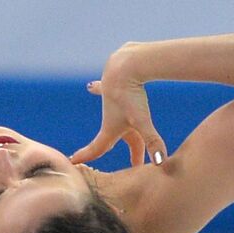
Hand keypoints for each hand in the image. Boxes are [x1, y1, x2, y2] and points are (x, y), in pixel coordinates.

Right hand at [71, 47, 167, 166]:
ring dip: (105, 118)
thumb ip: (152, 141)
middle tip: (123, 161)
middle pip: (113, 137)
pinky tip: (91, 86)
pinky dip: (98, 89)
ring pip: (108, 112)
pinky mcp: (113, 84)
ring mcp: (108, 101)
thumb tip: (160, 163)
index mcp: (110, 129)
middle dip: (115, 148)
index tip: (73, 164)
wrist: (123, 67)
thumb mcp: (142, 119)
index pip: (97, 149)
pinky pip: (103, 89)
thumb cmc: (131, 96)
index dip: (86, 158)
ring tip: (90, 115)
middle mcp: (108, 116)